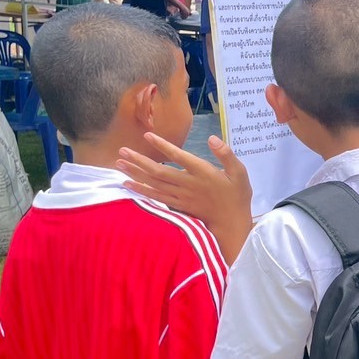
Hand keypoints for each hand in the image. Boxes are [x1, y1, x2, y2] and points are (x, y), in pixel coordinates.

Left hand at [117, 133, 252, 258]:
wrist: (232, 223)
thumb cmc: (237, 195)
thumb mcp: (240, 172)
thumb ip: (227, 155)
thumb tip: (212, 138)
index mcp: (203, 172)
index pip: (178, 156)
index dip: (162, 146)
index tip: (147, 136)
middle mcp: (188, 184)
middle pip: (158, 171)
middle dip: (139, 161)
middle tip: (122, 151)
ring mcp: (181, 196)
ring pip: (153, 184)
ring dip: (135, 174)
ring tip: (119, 164)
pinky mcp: (177, 205)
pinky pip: (155, 197)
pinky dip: (140, 190)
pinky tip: (128, 184)